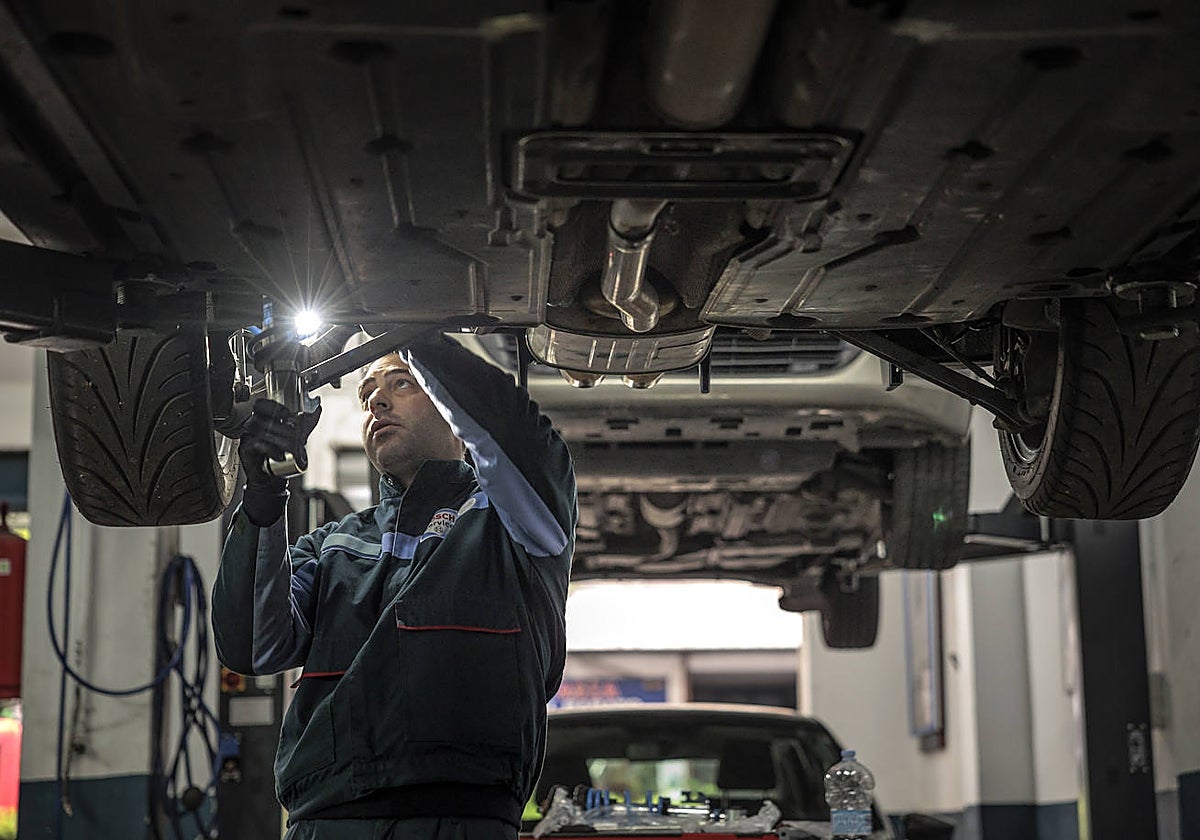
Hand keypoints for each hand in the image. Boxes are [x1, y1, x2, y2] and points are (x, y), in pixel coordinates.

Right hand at [238, 400, 320, 524]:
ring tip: (292, 448)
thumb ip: (308, 423)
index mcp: (264, 418)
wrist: (272, 477)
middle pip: (264, 418)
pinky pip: (255, 444)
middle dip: (284, 428)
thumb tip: (318, 409)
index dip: (274, 407)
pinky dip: (270, 450)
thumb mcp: (298, 438)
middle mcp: (254, 425)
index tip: (288, 414)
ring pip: (260, 430)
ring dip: (279, 439)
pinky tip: (279, 456)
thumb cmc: (282, 455)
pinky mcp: (245, 449)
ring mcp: (248, 436)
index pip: (262, 405)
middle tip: (297, 437)